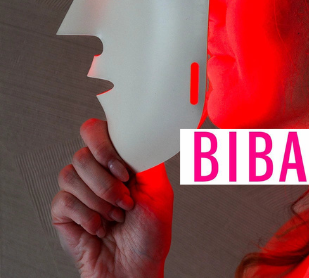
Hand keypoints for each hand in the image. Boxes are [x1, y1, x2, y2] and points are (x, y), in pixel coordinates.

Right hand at [51, 118, 173, 277]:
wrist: (134, 270)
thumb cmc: (150, 234)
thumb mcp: (159, 190)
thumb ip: (146, 159)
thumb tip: (137, 134)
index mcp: (117, 161)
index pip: (97, 131)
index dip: (106, 147)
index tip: (124, 172)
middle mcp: (96, 172)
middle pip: (82, 153)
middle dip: (106, 183)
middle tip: (124, 201)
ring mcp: (78, 190)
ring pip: (70, 174)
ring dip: (99, 201)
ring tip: (115, 217)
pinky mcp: (64, 212)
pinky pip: (63, 200)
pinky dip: (86, 217)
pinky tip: (100, 227)